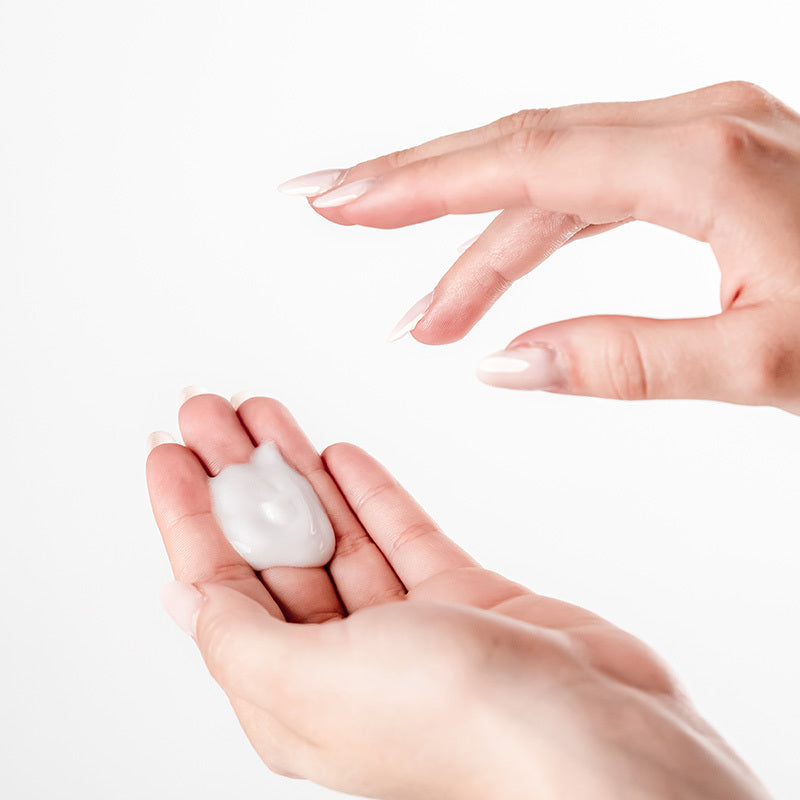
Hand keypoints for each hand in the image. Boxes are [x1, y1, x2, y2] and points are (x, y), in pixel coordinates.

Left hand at [147, 393, 766, 799]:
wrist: (597, 740)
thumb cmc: (460, 730)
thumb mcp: (313, 685)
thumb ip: (239, 638)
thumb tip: (183, 596)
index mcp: (293, 698)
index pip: (220, 586)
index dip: (189, 514)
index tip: (170, 451)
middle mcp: (346, 664)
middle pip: (275, 551)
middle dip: (240, 478)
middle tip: (212, 412)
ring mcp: (409, 628)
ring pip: (335, 533)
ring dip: (297, 471)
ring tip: (263, 414)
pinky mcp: (464, 599)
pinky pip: (401, 534)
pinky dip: (368, 493)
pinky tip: (338, 455)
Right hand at [282, 81, 799, 413]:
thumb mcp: (767, 360)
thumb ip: (626, 361)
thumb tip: (504, 364)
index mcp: (703, 160)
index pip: (520, 160)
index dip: (414, 181)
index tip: (334, 198)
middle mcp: (692, 128)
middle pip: (516, 148)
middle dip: (413, 186)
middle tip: (330, 212)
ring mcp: (695, 142)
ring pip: (548, 181)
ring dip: (474, 248)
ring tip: (422, 323)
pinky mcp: (698, 170)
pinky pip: (587, 195)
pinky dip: (530, 243)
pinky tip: (493, 291)